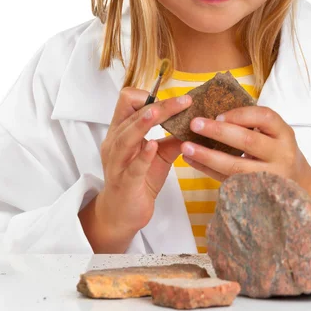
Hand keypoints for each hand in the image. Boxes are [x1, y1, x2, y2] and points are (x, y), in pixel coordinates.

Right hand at [96, 88, 191, 235]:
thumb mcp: (159, 155)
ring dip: (143, 123)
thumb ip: (172, 139)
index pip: (127, 100)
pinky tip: (153, 146)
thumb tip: (196, 124)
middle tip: (184, 101)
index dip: (148, 96)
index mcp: (121, 131)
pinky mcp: (125, 182)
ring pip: (126, 136)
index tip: (172, 101)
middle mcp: (115, 142)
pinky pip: (132, 167)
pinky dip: (143, 155)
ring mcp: (117, 162)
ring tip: (159, 112)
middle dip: (159, 106)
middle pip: (132, 114)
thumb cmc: (140, 180)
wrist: (122, 215)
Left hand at [180, 105, 310, 206]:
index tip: (218, 114)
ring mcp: (270, 178)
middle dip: (218, 132)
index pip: (264, 117)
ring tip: (186, 147)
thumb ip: (252, 124)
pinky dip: (208, 170)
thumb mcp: (275, 134)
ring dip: (208, 156)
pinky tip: (192, 161)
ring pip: (236, 166)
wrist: (299, 187)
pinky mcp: (257, 194)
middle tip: (194, 124)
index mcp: (284, 134)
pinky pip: (228, 181)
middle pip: (248, 141)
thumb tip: (213, 113)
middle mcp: (281, 155)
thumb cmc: (278, 152)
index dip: (239, 114)